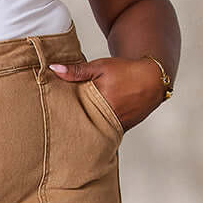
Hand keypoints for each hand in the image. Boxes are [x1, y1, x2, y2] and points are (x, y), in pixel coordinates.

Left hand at [48, 55, 164, 131]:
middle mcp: (109, 117)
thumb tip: (53, 69)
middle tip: (53, 129)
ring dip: (83, 130)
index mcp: (101, 102)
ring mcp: (116, 126)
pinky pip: (103, 133)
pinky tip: (85, 132)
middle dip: (70, 127)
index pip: (74, 112)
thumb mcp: (100, 67)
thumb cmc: (126, 71)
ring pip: (93, 131)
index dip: (62, 114)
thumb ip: (76, 70)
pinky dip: (95, 131)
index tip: (49, 116)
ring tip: (66, 134)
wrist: (153, 79)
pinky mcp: (121, 130)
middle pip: (82, 125)